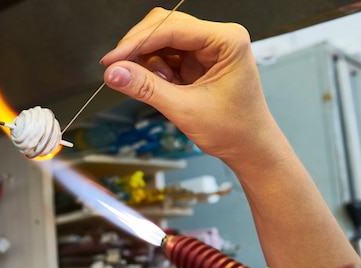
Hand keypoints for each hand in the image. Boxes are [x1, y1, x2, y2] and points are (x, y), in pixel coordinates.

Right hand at [100, 8, 278, 168]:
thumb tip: (115, 72)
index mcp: (226, 40)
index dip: (137, 42)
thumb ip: (147, 89)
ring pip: (160, 40)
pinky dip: (155, 71)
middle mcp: (217, 38)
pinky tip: (163, 87)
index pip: (172, 28)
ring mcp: (206, 48)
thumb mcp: (185, 110)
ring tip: (160, 88)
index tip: (112, 60)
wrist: (248, 147)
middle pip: (164, 26)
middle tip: (121, 71)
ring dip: (149, 63)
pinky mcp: (196, 61)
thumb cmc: (234, 129)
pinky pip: (165, 55)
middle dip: (141, 50)